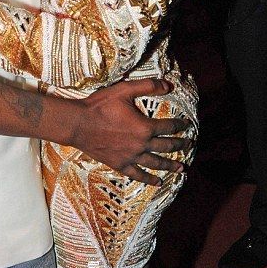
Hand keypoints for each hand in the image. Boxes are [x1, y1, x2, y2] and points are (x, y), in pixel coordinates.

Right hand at [70, 78, 191, 185]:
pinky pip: (137, 174)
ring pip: (155, 163)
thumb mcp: (124, 90)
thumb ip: (148, 86)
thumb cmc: (100, 105)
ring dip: (170, 165)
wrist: (78, 124)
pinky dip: (148, 179)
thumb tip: (169, 85)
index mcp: (144, 127)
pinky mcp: (119, 164)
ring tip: (181, 169)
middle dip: (179, 145)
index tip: (187, 125)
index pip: (168, 127)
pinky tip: (157, 182)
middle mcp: (141, 145)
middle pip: (166, 146)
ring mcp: (130, 157)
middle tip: (189, 146)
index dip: (179, 126)